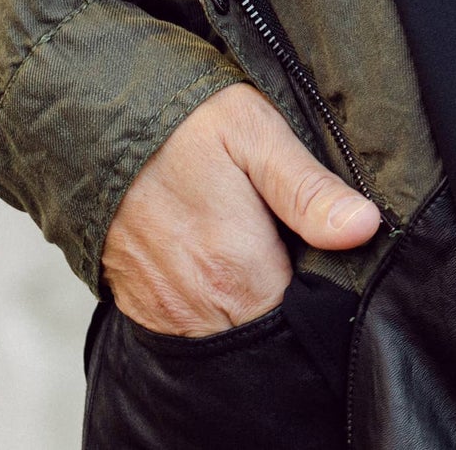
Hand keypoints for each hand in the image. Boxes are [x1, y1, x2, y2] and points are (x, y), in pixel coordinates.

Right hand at [102, 83, 381, 333]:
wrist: (91, 122)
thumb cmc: (180, 121)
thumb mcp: (254, 133)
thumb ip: (308, 189)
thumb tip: (364, 228)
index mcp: (238, 273)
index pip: (306, 317)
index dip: (324, 284)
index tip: (324, 248)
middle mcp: (201, 310)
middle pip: (268, 328)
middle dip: (287, 295)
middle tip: (284, 237)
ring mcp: (168, 316)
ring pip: (231, 333)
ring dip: (249, 302)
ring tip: (251, 243)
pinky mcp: (142, 311)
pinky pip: (192, 328)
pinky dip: (211, 304)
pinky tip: (215, 255)